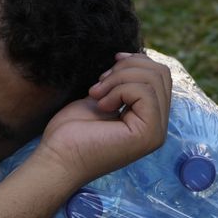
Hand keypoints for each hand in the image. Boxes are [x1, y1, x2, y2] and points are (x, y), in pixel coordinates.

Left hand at [31, 52, 171, 185]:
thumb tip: (137, 58)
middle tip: (99, 84)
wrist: (57, 159)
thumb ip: (123, 83)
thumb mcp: (102, 98)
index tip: (107, 70)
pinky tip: (101, 105)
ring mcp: (155, 132)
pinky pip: (144, 92)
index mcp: (149, 118)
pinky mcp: (148, 134)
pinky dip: (118, 90)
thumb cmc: (71, 133)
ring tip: (96, 94)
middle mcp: (158, 126)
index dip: (135, 62)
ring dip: (117, 79)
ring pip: (152, 79)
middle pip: (160, 73)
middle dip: (125, 68)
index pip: (159, 76)